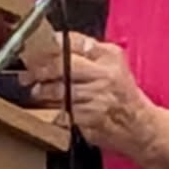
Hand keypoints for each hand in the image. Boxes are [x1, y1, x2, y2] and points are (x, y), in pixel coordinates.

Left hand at [25, 32, 158, 157]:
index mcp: (109, 56)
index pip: (73, 42)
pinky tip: (48, 108)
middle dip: (39, 69)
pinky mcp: (89, 118)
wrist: (140, 126)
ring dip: (42, 92)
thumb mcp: (113, 64)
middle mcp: (104, 74)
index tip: (35, 49)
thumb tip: (54, 41)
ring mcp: (97, 97)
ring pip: (57, 90)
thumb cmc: (122, 95)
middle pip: (60, 65)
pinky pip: (61, 110)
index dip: (49, 45)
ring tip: (38, 91)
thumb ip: (87, 50)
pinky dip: (50, 109)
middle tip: (29, 74)